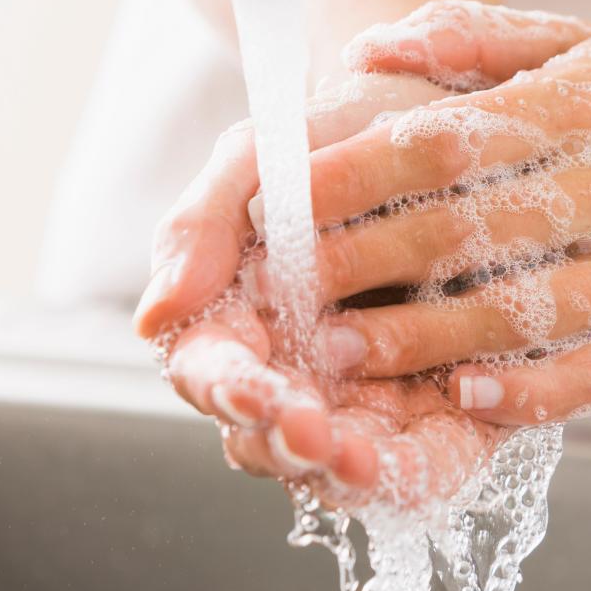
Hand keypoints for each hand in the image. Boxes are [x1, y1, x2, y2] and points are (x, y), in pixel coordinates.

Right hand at [137, 72, 508, 505]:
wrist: (429, 119)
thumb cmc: (332, 139)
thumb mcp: (261, 157)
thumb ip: (201, 225)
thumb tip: (155, 316)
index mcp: (237, 316)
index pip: (214, 372)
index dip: (230, 389)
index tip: (256, 391)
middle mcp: (293, 365)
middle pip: (269, 434)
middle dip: (287, 442)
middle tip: (314, 437)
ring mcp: (360, 388)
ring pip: (335, 458)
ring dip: (342, 469)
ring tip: (360, 461)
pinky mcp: (436, 401)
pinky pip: (418, 457)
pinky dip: (413, 470)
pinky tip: (413, 463)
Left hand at [303, 0, 590, 424]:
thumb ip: (479, 40)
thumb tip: (368, 46)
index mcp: (587, 105)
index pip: (446, 138)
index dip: (352, 173)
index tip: (278, 202)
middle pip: (472, 230)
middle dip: (366, 265)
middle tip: (287, 296)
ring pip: (529, 308)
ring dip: (429, 339)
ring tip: (344, 355)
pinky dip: (536, 387)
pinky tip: (471, 394)